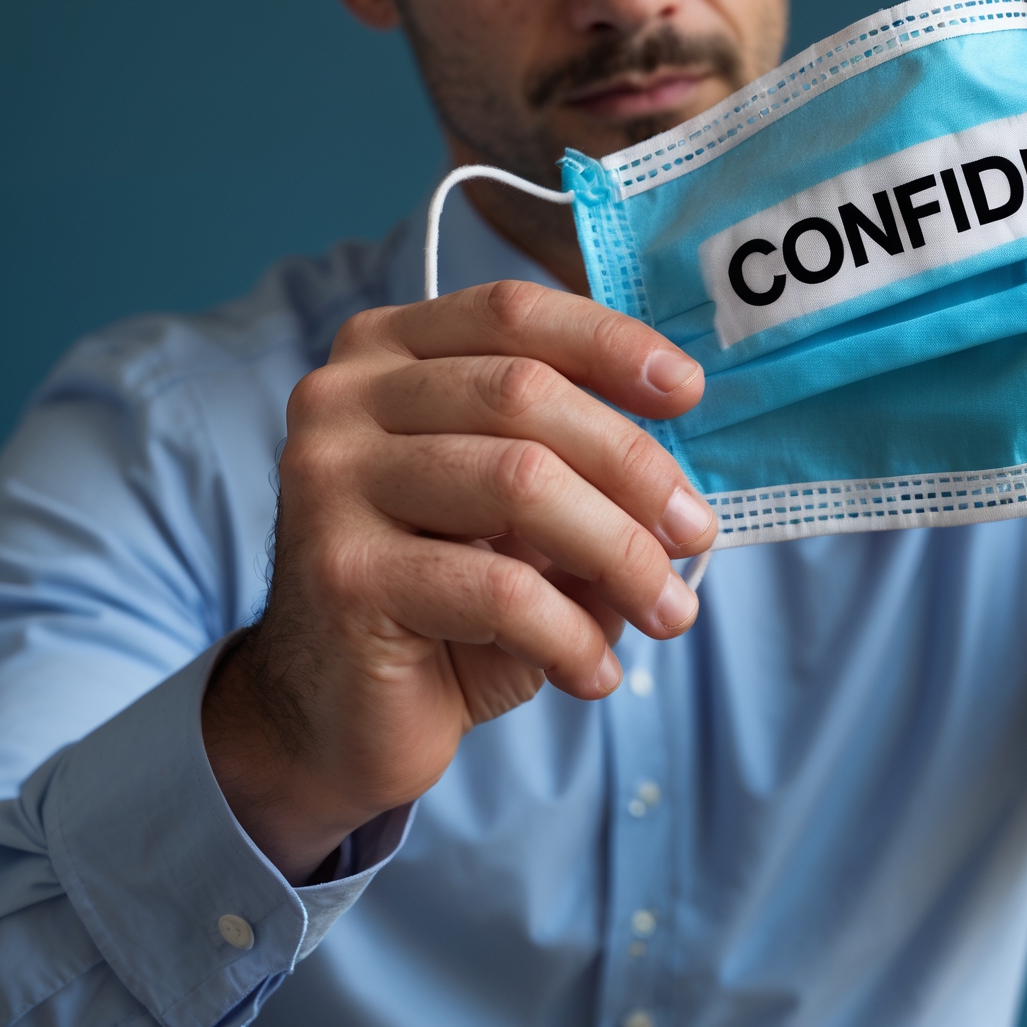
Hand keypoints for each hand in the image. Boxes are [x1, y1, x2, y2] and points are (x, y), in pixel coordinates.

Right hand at [202, 281, 713, 881]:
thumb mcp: (518, 511)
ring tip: (667, 612)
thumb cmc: (447, 594)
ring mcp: (329, 481)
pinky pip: (497, 588)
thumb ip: (578, 466)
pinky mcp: (341, 574)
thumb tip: (680, 485)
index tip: (690, 392)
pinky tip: (593, 672)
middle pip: (525, 392)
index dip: (610, 343)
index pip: (512, 313)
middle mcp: (342, 398)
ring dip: (620, 553)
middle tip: (697, 533)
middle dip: (634, 465)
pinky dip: (570, 633)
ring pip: (520, 482)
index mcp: (387, 352)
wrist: (339, 715)